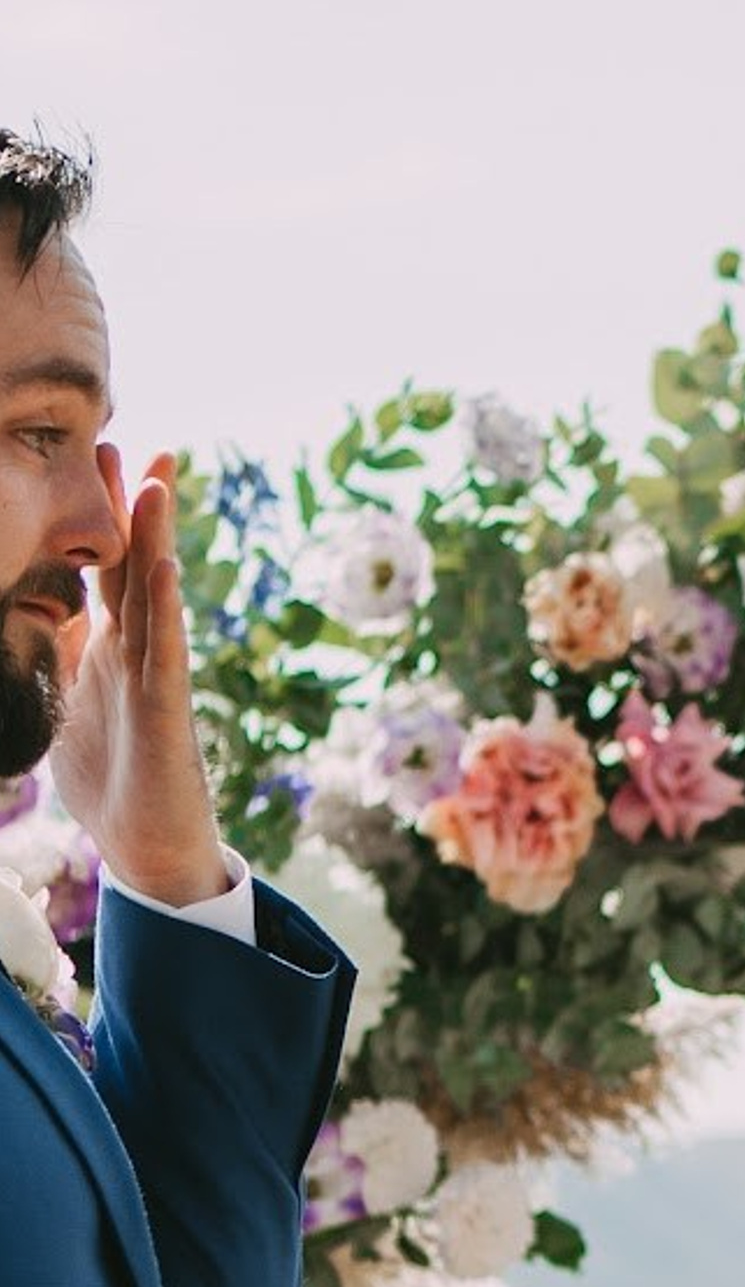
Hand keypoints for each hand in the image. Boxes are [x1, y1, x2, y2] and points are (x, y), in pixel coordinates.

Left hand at [48, 446, 228, 907]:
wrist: (145, 845)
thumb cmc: (110, 778)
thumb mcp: (65, 701)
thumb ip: (58, 653)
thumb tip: (34, 609)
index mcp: (109, 646)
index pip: (104, 568)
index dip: (100, 517)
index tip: (94, 458)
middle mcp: (136, 650)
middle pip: (132, 563)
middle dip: (129, 505)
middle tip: (123, 441)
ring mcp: (155, 675)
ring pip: (154, 595)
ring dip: (156, 538)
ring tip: (155, 481)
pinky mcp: (166, 709)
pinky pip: (167, 651)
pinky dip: (165, 608)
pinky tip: (164, 569)